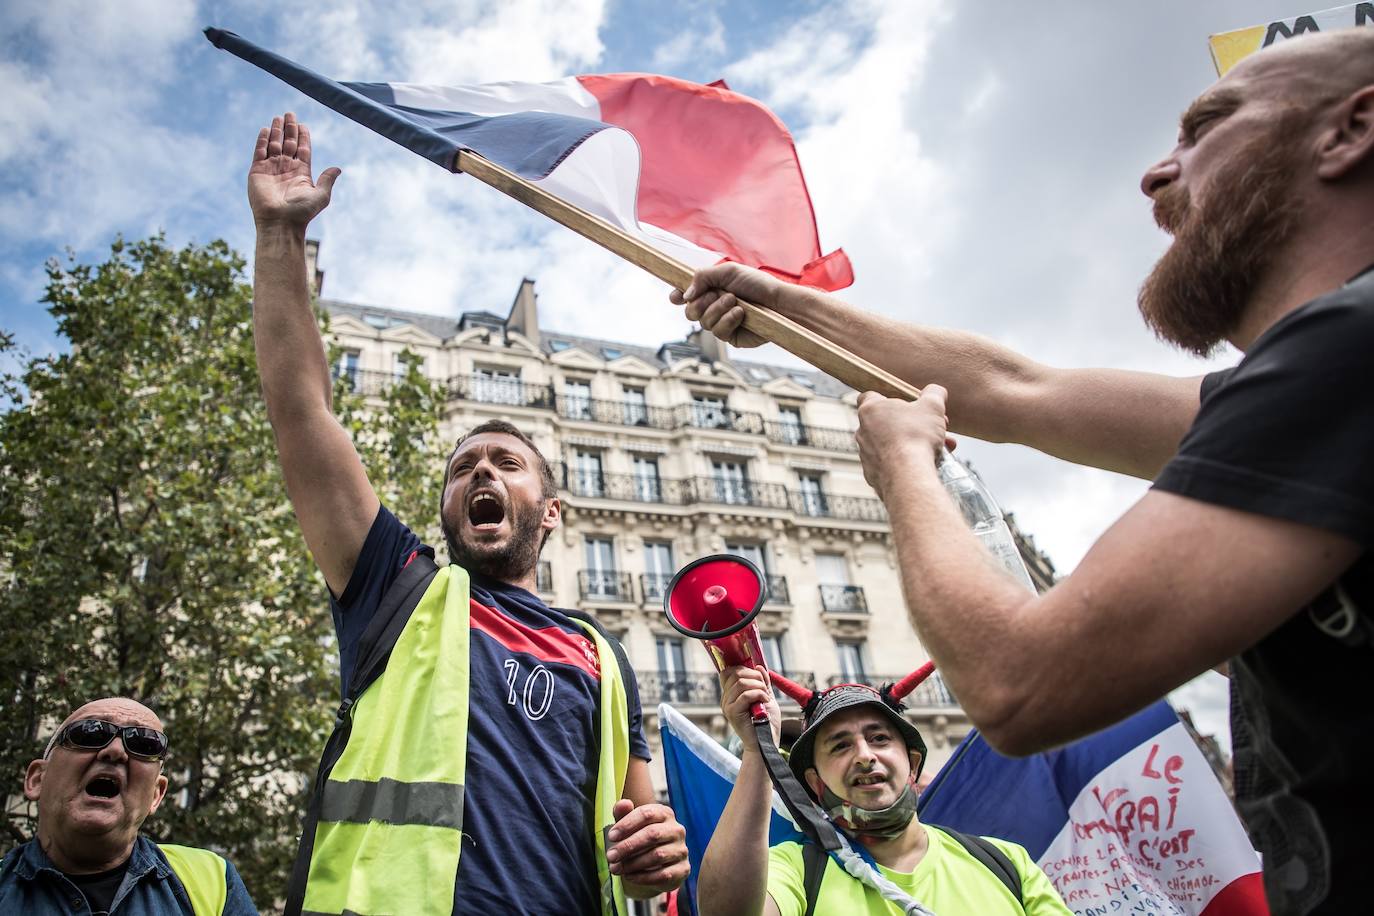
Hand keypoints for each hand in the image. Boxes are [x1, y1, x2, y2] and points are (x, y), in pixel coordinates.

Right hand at [248, 112, 339, 228]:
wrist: (280, 222)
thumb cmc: (302, 212)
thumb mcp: (321, 195)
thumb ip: (327, 180)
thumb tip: (338, 168)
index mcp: (301, 173)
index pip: (302, 150)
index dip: (303, 137)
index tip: (303, 125)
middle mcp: (286, 169)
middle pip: (288, 143)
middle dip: (289, 129)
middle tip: (290, 114)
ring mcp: (271, 169)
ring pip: (274, 144)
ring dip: (276, 131)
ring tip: (278, 117)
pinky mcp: (257, 171)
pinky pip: (259, 151)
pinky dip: (262, 140)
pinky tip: (265, 129)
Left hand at [606, 799, 689, 894]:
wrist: (657, 865)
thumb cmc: (640, 839)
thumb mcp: (629, 825)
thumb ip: (623, 813)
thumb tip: (623, 803)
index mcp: (664, 813)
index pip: (646, 813)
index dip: (627, 824)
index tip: (611, 836)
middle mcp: (676, 829)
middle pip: (652, 834)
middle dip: (628, 846)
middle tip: (611, 855)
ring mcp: (682, 850)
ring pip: (657, 855)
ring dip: (633, 863)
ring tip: (616, 868)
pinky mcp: (683, 869)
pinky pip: (663, 874)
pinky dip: (643, 877)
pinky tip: (629, 876)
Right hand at [669, 263, 783, 347]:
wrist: (777, 302)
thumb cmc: (756, 284)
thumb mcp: (728, 272)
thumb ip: (702, 277)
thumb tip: (684, 295)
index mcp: (710, 290)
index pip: (685, 296)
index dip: (677, 296)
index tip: (677, 296)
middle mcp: (713, 307)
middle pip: (690, 312)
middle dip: (703, 303)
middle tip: (721, 295)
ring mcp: (720, 323)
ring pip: (703, 322)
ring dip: (719, 309)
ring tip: (736, 302)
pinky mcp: (730, 336)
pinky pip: (718, 332)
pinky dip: (728, 320)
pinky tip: (740, 314)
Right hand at [718, 665, 779, 752]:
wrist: (766, 742)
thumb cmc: (767, 722)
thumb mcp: (765, 697)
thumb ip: (762, 682)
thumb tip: (758, 666)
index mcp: (730, 695)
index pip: (729, 672)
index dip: (744, 669)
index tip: (758, 678)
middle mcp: (726, 699)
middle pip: (736, 673)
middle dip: (755, 677)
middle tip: (765, 689)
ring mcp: (727, 706)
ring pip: (741, 683)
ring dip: (759, 686)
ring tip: (765, 697)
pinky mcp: (732, 712)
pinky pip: (745, 695)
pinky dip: (759, 694)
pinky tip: (765, 702)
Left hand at [856, 386, 954, 498]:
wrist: (908, 475)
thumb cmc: (916, 436)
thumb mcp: (933, 406)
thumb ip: (934, 393)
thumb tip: (936, 390)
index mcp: (871, 410)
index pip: (871, 396)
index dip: (889, 398)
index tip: (906, 404)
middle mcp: (863, 432)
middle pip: (888, 423)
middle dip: (913, 425)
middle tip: (934, 429)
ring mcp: (865, 455)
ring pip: (892, 445)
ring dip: (913, 445)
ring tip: (939, 449)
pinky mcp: (872, 475)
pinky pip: (891, 466)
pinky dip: (906, 464)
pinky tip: (926, 466)